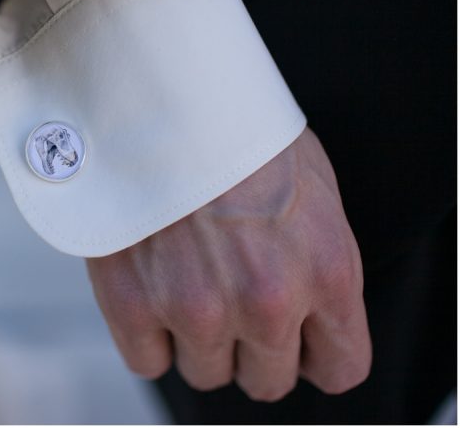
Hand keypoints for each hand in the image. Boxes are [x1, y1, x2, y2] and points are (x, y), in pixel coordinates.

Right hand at [85, 127, 371, 401]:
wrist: (164, 90)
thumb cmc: (239, 130)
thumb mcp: (314, 191)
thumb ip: (320, 266)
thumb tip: (309, 314)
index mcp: (327, 273)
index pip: (339, 368)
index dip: (315, 353)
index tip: (295, 338)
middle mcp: (267, 303)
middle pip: (267, 380)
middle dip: (253, 347)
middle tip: (230, 296)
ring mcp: (197, 309)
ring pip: (207, 372)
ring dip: (198, 338)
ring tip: (185, 279)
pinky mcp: (133, 304)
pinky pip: (147, 361)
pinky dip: (147, 335)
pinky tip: (148, 288)